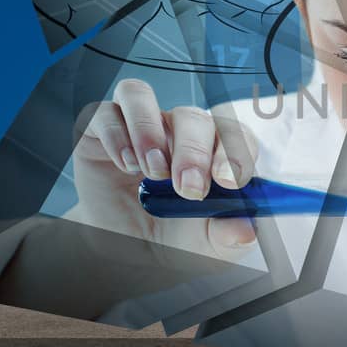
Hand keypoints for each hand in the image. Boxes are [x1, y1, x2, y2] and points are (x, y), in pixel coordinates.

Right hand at [66, 77, 261, 255]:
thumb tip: (246, 230)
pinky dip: (116, 135)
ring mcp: (138, 126)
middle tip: (188, 188)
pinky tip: (125, 165)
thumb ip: (228, 235)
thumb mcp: (206, 245)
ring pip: (142, 97)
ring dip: (149, 131)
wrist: (126, 249)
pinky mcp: (100, 131)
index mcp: (212, 150)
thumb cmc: (174, 236)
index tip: (229, 181)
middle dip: (193, 151)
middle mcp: (177, 131)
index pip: (232, 133)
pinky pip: (105, 113)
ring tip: (152, 172)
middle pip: (191, 116)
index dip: (235, 151)